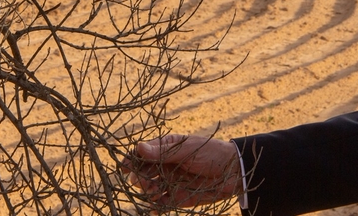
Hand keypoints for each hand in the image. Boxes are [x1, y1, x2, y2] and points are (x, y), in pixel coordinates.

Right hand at [123, 134, 242, 207]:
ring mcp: (169, 182)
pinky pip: (160, 204)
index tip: (124, 166)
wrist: (234, 172)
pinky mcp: (177, 198)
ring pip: (149, 189)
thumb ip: (163, 151)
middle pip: (142, 173)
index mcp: (165, 148)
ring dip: (147, 191)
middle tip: (141, 181)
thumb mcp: (187, 149)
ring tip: (153, 191)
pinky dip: (154, 208)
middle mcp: (164, 165)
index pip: (142, 154)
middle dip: (139, 177)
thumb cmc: (211, 152)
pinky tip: (153, 209)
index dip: (131, 160)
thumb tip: (138, 147)